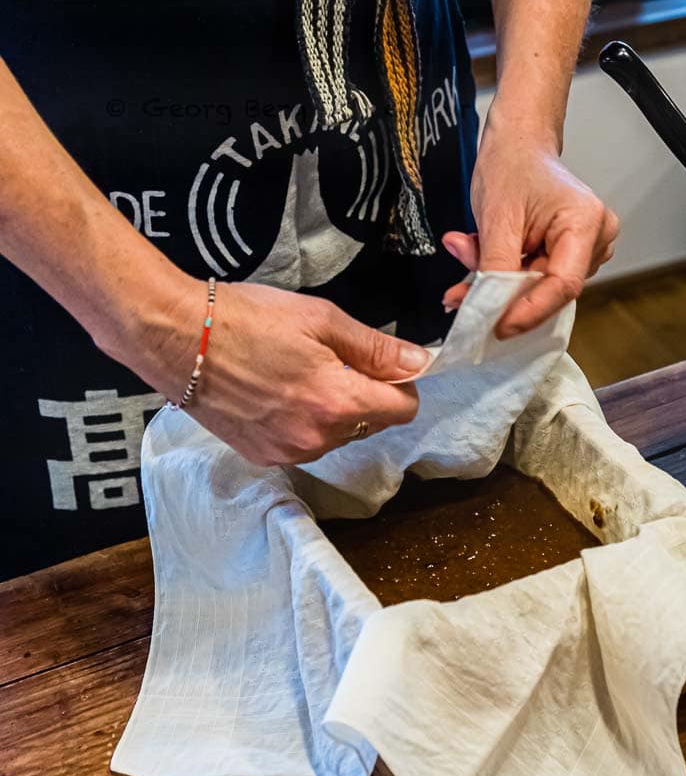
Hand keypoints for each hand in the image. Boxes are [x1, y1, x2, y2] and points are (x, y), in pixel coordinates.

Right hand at [127, 277, 428, 465]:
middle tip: (329, 360)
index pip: (404, 410)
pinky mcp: (264, 457)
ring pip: (338, 435)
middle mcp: (318, 438)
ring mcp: (288, 452)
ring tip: (296, 374)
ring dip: (333, 411)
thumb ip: (375, 349)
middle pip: (372, 423)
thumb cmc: (246, 319)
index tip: (382, 365)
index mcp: (338, 402)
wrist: (174, 337)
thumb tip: (420, 363)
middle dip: (364, 395)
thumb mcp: (320, 319)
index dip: (401, 385)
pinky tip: (276, 394)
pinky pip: (305, 444)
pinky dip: (303, 423)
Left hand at [442, 117, 618, 337]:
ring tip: (469, 251)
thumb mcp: (497, 217)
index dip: (529, 311)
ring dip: (499, 281)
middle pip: (550, 290)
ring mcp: (586, 248)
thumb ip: (494, 267)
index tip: (497, 326)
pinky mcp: (569, 254)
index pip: (563, 284)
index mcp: (586, 222)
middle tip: (459, 293)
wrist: (518, 143)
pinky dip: (505, 273)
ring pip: (539, 288)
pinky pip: (536, 279)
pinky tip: (482, 253)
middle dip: (503, 295)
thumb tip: (484, 310)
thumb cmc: (513, 164)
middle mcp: (596, 238)